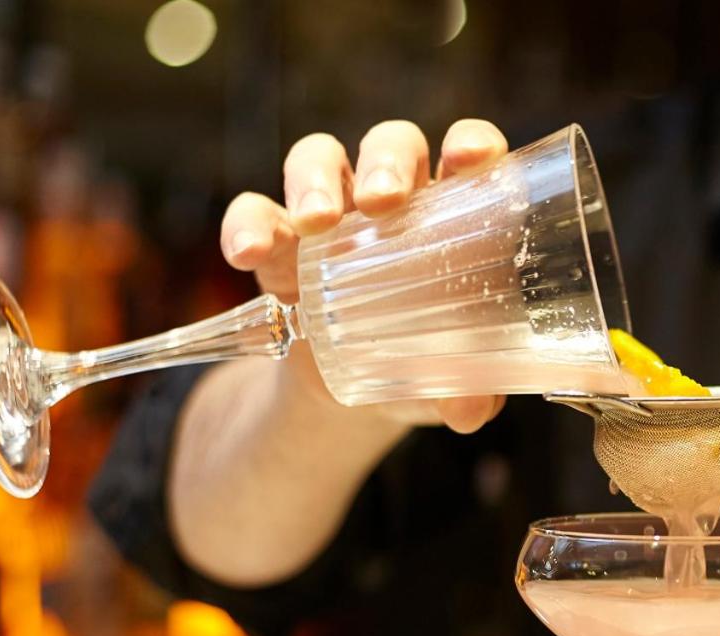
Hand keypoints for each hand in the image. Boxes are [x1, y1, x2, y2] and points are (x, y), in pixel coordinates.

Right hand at [218, 118, 508, 433]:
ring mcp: (329, 214)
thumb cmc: (419, 364)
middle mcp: (391, 199)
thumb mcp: (445, 383)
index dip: (471, 143)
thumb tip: (472, 409)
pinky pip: (255, 211)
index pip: (466, 155)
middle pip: (391, 146)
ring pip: (319, 159)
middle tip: (382, 200)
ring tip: (316, 222)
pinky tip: (247, 252)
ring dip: (316, 180)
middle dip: (386, 161)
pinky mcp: (277, 241)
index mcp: (450, 216)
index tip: (469, 157)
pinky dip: (248, 224)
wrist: (347, 395)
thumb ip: (468, 393)